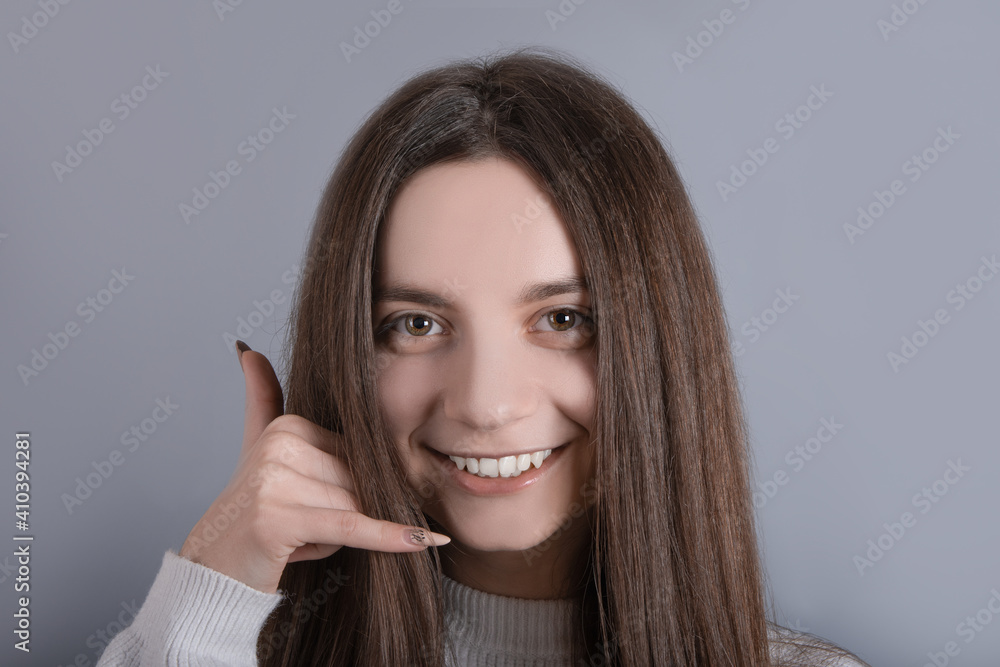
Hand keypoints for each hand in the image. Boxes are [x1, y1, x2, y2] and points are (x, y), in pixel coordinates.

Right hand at [178, 341, 449, 593]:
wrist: (214, 567)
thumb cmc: (250, 510)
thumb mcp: (258, 449)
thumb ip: (263, 398)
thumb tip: (249, 349)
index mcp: (286, 426)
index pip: (356, 456)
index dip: (347, 489)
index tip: (314, 506)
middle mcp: (280, 446)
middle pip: (358, 481)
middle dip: (346, 514)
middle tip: (303, 530)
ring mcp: (276, 481)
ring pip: (356, 507)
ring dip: (338, 537)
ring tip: (298, 541)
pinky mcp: (280, 519)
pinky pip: (352, 526)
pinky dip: (389, 537)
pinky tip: (421, 541)